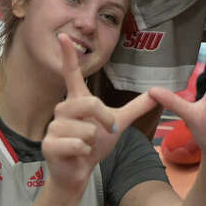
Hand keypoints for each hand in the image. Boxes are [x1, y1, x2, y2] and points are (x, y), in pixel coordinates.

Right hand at [43, 33, 158, 191]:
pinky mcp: (49, 143)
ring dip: (92, 142)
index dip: (69, 55)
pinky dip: (83, 152)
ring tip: (83, 145)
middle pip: (91, 103)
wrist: (79, 170)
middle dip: (104, 121)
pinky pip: (77, 144)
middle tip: (100, 133)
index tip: (63, 35)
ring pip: (86, 129)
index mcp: (77, 100)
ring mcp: (54, 125)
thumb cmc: (95, 143)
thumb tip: (156, 93)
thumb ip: (135, 108)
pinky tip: (75, 154)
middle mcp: (63, 108)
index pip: (72, 74)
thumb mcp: (118, 123)